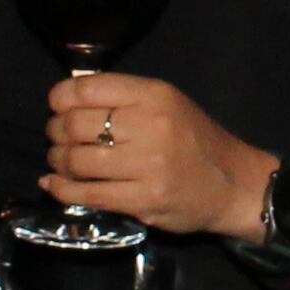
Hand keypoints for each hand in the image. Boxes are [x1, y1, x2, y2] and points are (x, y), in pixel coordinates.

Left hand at [43, 72, 279, 241]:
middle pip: (75, 125)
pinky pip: (88, 194)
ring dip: (58, 161)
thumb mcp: (168, 103)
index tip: (56, 107)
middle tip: (57, 138)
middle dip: (56, 132)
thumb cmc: (195, 140)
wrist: (234, 184)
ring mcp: (147, 165)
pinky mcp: (143, 200)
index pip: (87, 89)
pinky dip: (63, 190)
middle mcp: (150, 125)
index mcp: (154, 95)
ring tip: (61, 161)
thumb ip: (124, 97)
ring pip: (77, 161)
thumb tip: (68, 98)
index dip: (59, 98)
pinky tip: (55, 185)